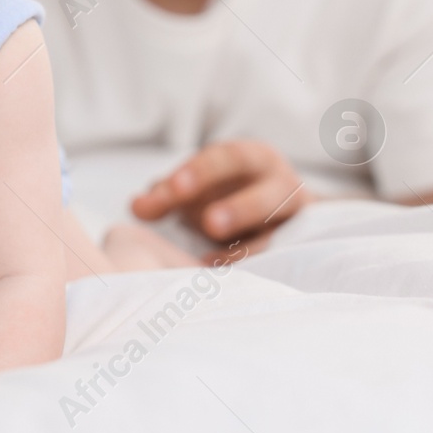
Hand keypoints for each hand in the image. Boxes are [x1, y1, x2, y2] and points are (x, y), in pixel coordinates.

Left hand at [130, 140, 312, 263]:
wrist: (279, 213)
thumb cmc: (228, 192)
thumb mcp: (199, 186)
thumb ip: (168, 194)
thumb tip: (137, 207)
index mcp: (251, 158)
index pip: (226, 159)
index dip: (200, 172)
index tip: (172, 190)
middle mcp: (278, 182)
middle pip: (265, 190)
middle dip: (238, 207)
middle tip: (210, 224)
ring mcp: (293, 217)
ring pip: (280, 233)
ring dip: (248, 247)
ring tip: (211, 260)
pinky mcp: (295, 244)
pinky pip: (277, 256)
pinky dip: (251, 264)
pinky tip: (221, 274)